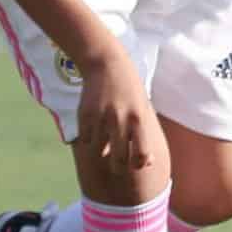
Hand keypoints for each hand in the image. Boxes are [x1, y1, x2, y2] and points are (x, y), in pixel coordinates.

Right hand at [75, 45, 162, 177]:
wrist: (106, 64)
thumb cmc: (129, 89)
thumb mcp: (142, 107)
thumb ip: (143, 134)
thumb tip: (146, 162)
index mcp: (138, 119)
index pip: (141, 155)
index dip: (138, 165)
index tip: (135, 163)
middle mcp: (119, 120)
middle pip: (119, 159)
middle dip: (118, 167)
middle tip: (117, 164)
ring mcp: (100, 118)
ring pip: (99, 151)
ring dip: (102, 150)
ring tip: (105, 142)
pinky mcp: (84, 114)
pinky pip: (86, 139)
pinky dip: (90, 139)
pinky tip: (94, 130)